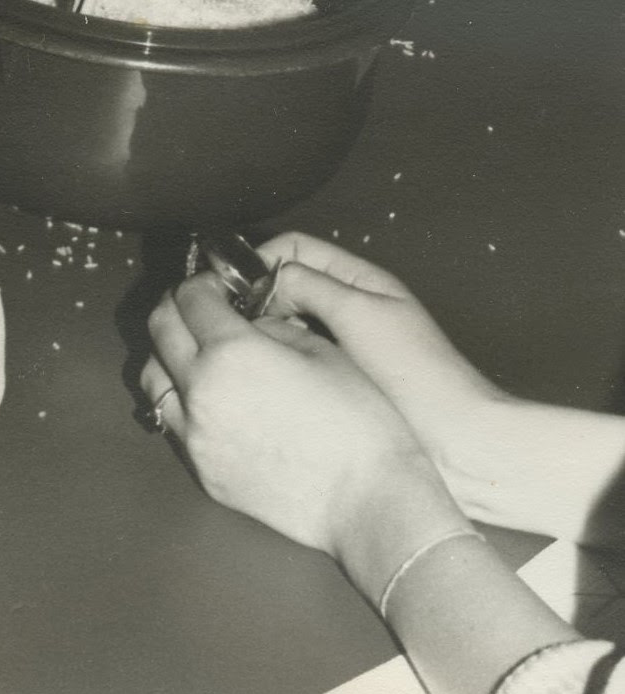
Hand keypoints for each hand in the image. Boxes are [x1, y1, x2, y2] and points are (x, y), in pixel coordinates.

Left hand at [141, 272, 452, 564]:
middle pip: (160, 328)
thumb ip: (271, 324)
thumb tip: (248, 320)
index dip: (204, 281)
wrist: (367, 502)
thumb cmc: (357, 421)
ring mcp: (196, 436)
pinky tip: (214, 400)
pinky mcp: (203, 471)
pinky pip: (174, 423)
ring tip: (201, 353)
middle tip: (204, 306)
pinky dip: (182, 400)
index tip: (219, 285)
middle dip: (178, 307)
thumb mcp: (320, 349)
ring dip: (169, 354)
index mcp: (231, 351)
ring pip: (154, 378)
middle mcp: (201, 390)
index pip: (190, 297)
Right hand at [257, 233, 507, 494]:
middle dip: (260, 298)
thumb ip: (311, 285)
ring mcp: (343, 349)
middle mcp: (349, 310)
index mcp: (359, 281)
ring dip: (269, 334)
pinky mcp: (339, 386)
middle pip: (288, 286)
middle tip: (238, 324)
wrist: (458, 445)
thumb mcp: (360, 313)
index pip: (295, 248)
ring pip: (289, 326)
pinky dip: (280, 364)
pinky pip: (298, 362)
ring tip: (253, 353)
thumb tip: (267, 281)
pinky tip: (269, 381)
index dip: (263, 260)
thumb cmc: (419, 377)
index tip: (236, 287)